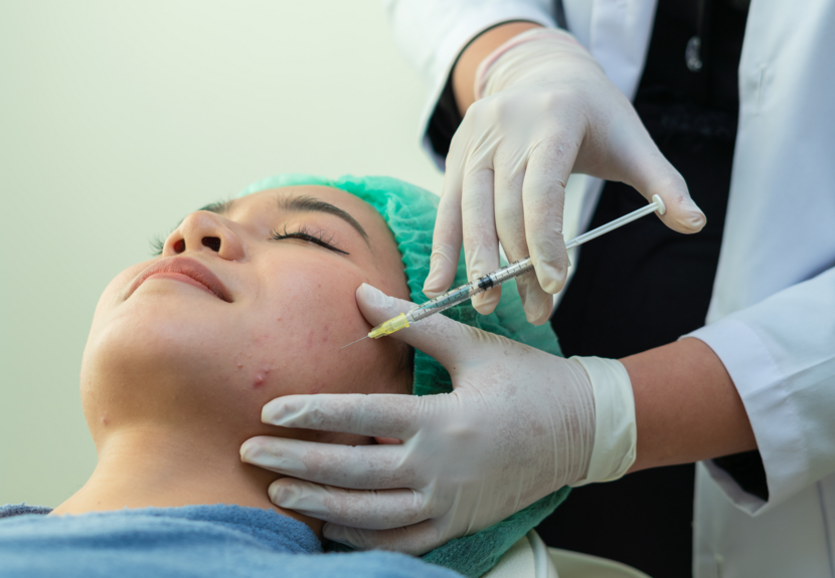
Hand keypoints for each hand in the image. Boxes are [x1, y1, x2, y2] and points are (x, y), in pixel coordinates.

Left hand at [240, 283, 635, 553]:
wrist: (585, 430)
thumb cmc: (528, 382)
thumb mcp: (473, 346)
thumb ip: (411, 324)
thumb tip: (360, 293)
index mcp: (442, 419)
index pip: (361, 416)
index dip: (312, 414)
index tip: (270, 411)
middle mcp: (441, 467)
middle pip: (353, 472)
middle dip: (295, 465)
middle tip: (250, 455)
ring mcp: (449, 503)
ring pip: (370, 515)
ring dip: (319, 505)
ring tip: (278, 493)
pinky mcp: (459, 523)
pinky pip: (401, 541)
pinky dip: (361, 537)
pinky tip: (327, 525)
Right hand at [430, 26, 706, 322]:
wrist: (543, 71)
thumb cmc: (593, 114)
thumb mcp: (632, 140)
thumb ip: (663, 182)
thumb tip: (695, 222)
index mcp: (553, 118)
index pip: (543, 190)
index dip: (546, 240)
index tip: (555, 285)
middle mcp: (505, 125)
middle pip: (506, 208)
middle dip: (519, 265)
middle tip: (536, 311)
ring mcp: (474, 138)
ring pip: (470, 210)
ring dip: (477, 263)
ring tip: (487, 304)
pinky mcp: (456, 152)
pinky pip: (447, 207)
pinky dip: (445, 247)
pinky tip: (440, 283)